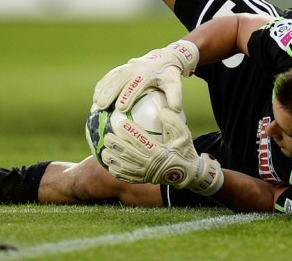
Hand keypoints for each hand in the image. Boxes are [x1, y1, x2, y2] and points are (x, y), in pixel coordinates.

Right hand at [92, 40, 198, 112]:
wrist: (164, 57)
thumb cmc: (168, 74)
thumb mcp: (174, 83)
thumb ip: (175, 95)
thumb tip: (175, 111)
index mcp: (147, 73)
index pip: (136, 84)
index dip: (127, 95)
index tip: (121, 108)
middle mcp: (135, 68)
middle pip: (119, 80)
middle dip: (110, 93)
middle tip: (102, 106)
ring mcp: (127, 67)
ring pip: (112, 77)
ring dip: (103, 89)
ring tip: (95, 103)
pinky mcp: (122, 68)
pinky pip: (109, 75)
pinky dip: (102, 84)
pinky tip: (95, 95)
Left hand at [101, 108, 223, 195]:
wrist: (187, 174)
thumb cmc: (184, 150)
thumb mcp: (184, 134)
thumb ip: (174, 122)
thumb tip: (162, 111)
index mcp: (160, 152)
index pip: (142, 141)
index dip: (131, 133)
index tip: (121, 123)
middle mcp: (151, 164)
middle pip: (130, 154)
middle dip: (117, 145)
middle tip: (107, 137)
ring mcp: (146, 174)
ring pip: (126, 167)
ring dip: (114, 160)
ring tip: (103, 151)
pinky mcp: (143, 180)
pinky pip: (128, 177)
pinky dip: (117, 172)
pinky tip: (109, 166)